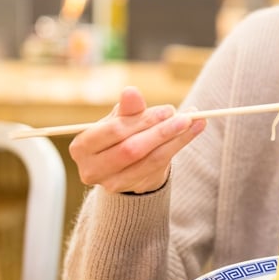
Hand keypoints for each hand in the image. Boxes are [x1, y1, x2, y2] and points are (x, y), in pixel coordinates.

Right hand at [69, 87, 205, 193]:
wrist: (124, 164)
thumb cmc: (119, 134)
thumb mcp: (119, 119)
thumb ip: (126, 109)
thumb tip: (130, 91)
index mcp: (82, 146)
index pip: (114, 131)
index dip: (142, 120)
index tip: (168, 110)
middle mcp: (92, 168)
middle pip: (132, 149)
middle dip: (161, 132)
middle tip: (185, 117)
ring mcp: (112, 182)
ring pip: (150, 159)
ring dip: (176, 139)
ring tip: (195, 121)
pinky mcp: (133, 187)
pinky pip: (160, 166)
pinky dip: (179, 146)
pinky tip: (193, 131)